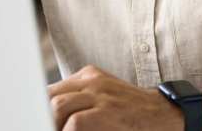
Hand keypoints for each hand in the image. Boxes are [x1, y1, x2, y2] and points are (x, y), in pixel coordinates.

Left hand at [47, 65, 183, 130]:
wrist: (167, 114)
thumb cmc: (132, 112)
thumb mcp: (104, 100)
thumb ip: (80, 102)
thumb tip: (52, 117)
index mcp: (87, 75)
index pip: (51, 89)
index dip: (39, 107)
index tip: (34, 118)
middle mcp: (91, 79)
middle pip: (50, 95)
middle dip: (42, 115)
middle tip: (40, 126)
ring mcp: (100, 93)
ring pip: (57, 106)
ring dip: (53, 124)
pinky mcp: (109, 110)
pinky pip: (75, 121)